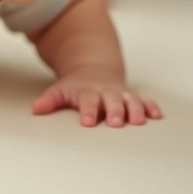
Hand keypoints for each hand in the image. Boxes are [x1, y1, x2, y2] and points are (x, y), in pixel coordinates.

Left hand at [32, 66, 161, 126]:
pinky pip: (144, 100)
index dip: (89, 111)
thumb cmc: (76, 87)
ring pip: (131, 100)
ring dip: (135, 110)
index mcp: (89, 91)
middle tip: (116, 123)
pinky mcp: (132, 96)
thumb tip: (36, 109)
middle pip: (112, 100)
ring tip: (139, 122)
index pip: (88, 101)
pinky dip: (151, 107)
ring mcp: (121, 93)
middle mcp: (107, 92)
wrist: (94, 70)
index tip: (88, 123)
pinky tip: (157, 116)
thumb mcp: (60, 90)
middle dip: (114, 111)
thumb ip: (50, 100)